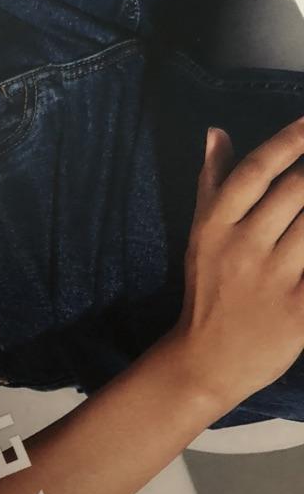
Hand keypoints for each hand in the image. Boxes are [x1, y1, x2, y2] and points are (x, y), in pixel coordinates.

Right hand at [168, 121, 303, 409]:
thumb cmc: (207, 291)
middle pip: (297, 191)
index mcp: (216, 227)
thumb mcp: (200, 236)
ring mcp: (274, 280)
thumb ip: (212, 182)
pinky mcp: (300, 310)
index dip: (289, 141)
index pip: (256, 171)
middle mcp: (243, 248)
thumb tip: (216, 132)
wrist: (206, 362)